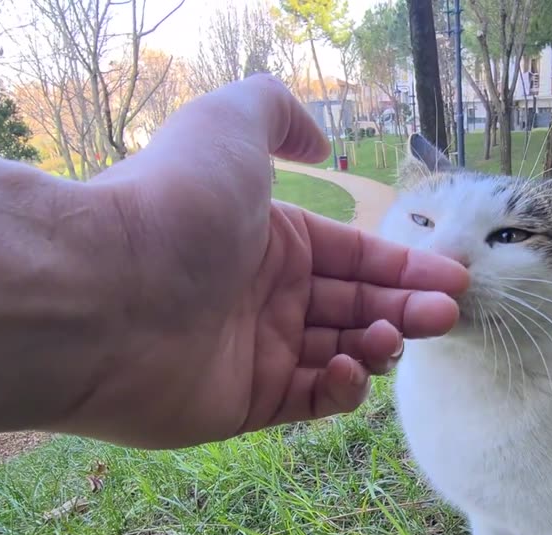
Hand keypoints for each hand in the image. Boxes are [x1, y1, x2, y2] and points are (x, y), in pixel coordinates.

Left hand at [57, 75, 468, 447]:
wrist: (100, 292)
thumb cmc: (174, 205)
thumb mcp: (228, 125)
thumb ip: (276, 111)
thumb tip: (316, 139)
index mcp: (268, 237)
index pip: (353, 254)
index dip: (404, 265)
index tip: (452, 278)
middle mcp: (264, 294)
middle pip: (355, 304)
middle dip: (407, 307)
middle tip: (447, 314)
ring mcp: (254, 352)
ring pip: (340, 353)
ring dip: (380, 344)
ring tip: (395, 337)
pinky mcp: (242, 405)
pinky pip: (309, 400)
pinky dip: (341, 388)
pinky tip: (351, 367)